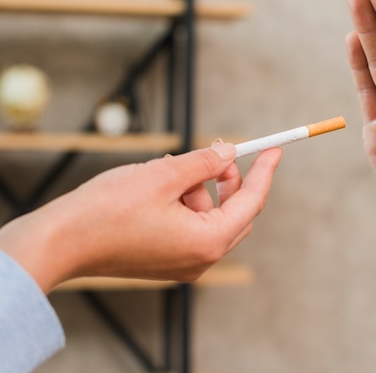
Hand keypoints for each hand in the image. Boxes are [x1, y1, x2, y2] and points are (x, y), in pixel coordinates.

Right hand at [0, 143, 281, 293]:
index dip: (265, 172)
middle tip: (214, 152)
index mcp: (208, 241)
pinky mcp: (167, 260)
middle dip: (227, 178)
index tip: (275, 149)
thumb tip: (229, 153)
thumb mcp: (163, 175)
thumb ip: (203, 163)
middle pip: (235, 211)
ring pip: (210, 215)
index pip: (251, 201)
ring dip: (198, 187)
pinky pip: (190, 225)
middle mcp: (201, 258)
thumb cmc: (108, 210)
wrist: (61, 242)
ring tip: (169, 168)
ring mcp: (184, 263)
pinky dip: (184, 202)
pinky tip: (161, 185)